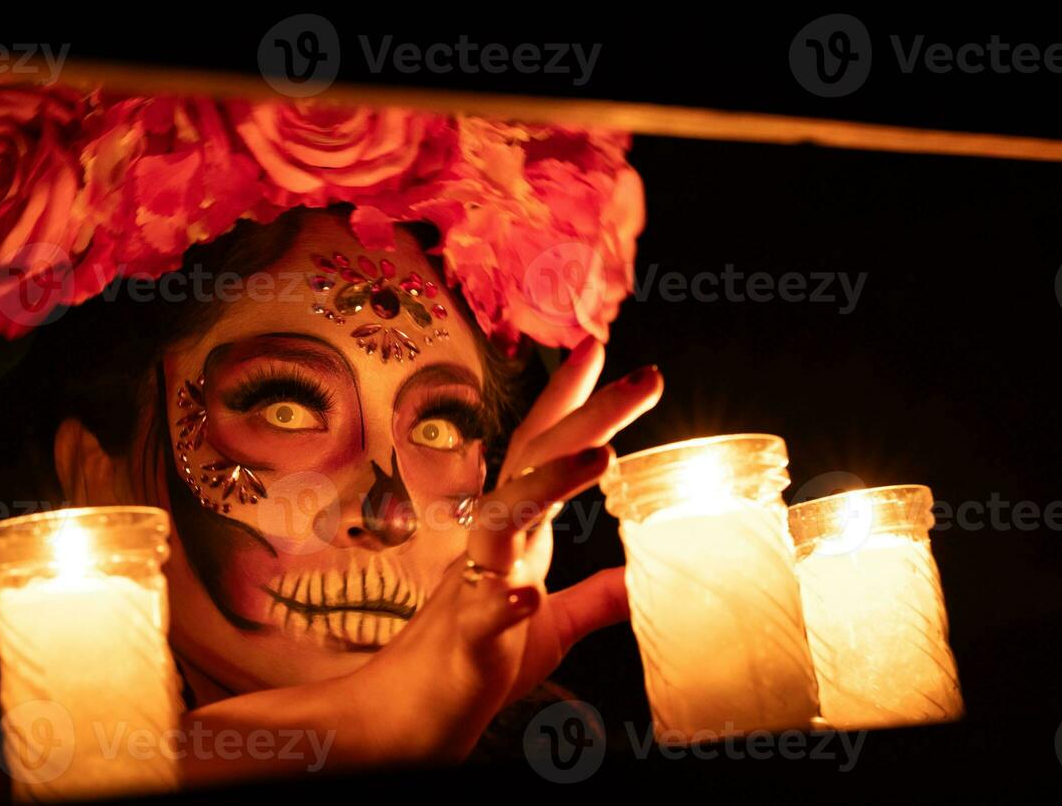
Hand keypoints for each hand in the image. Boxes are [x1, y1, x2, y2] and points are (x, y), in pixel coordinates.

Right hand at [357, 337, 661, 761]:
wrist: (415, 715)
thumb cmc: (479, 661)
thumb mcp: (554, 624)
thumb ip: (596, 596)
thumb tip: (642, 573)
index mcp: (517, 533)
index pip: (544, 451)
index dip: (572, 400)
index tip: (599, 346)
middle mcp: (495, 544)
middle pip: (535, 463)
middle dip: (589, 414)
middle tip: (646, 373)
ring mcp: (476, 586)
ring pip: (506, 522)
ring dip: (550, 485)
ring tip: (603, 456)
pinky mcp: (467, 640)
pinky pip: (482, 614)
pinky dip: (502, 601)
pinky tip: (526, 595)